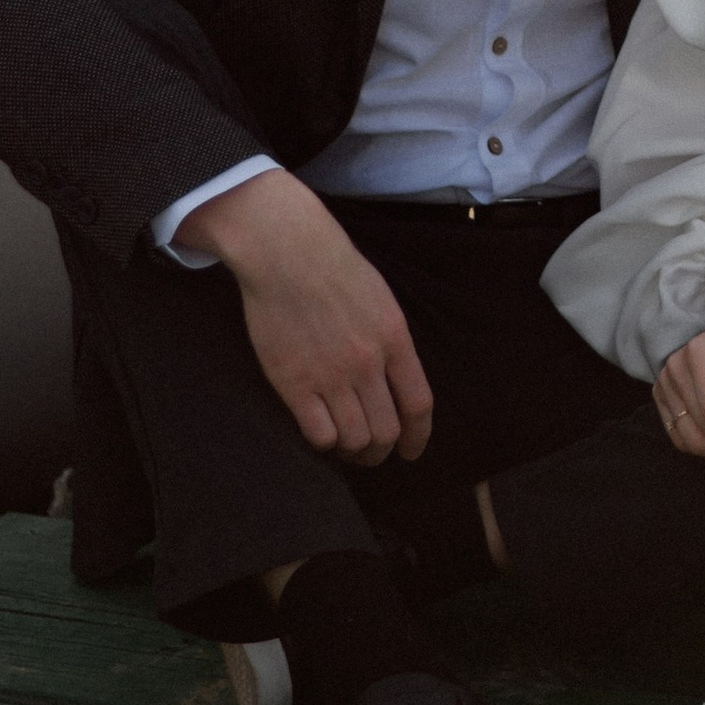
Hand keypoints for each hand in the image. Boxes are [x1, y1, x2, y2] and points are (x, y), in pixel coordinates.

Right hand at [188, 167, 434, 464]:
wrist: (285, 251)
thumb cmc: (333, 267)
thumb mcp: (381, 299)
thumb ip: (391, 340)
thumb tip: (396, 379)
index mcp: (394, 338)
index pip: (418, 404)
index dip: (418, 437)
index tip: (412, 451)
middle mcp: (368, 362)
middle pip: (386, 431)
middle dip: (382, 451)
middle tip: (372, 453)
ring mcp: (331, 375)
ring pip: (355, 439)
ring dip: (353, 452)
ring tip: (345, 448)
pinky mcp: (294, 383)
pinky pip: (319, 434)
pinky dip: (324, 443)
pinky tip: (320, 432)